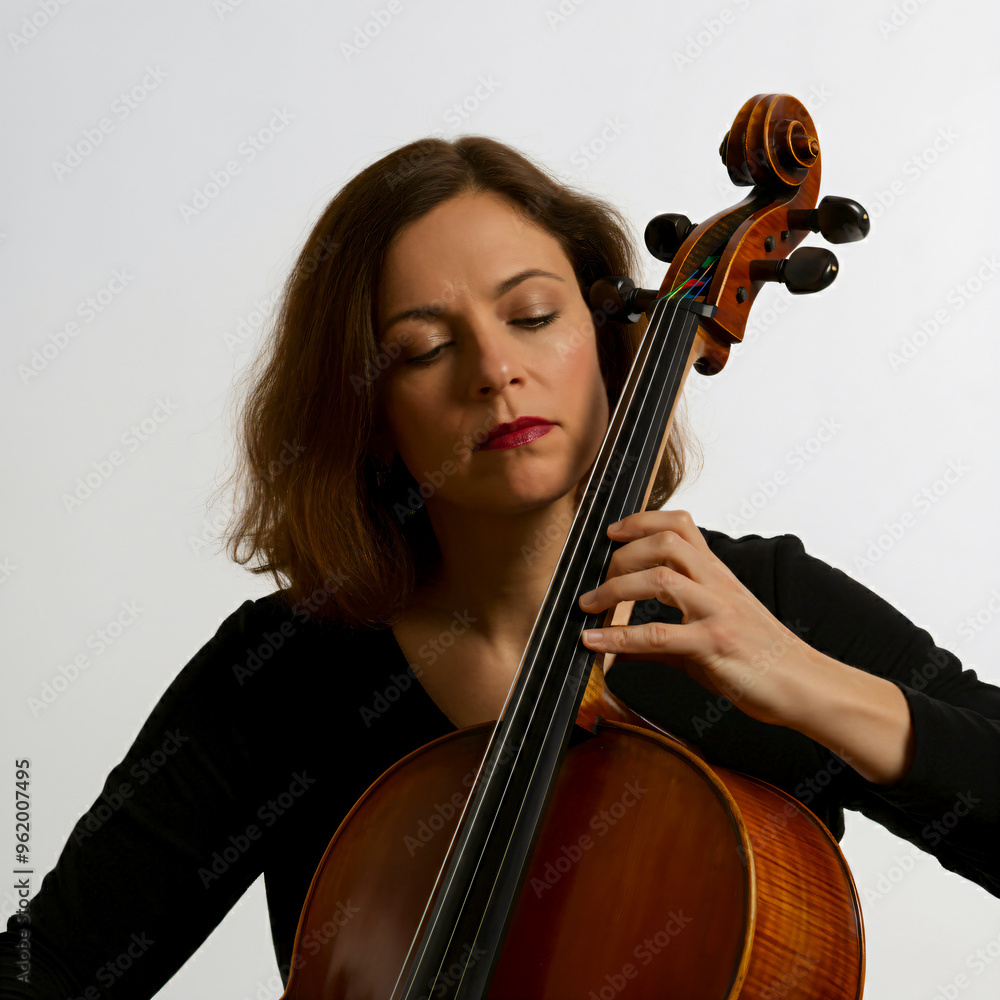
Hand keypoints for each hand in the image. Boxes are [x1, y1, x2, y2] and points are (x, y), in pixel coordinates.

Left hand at [577, 509, 811, 727]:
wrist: (806, 685)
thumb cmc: (761, 658)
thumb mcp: (708, 635)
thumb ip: (662, 637)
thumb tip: (617, 646)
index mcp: (717, 575)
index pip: (681, 525)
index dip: (643, 520)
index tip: (614, 531)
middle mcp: (716, 584)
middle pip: (665, 542)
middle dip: (622, 554)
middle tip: (596, 576)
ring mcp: (717, 611)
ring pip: (660, 578)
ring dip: (614, 589)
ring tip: (588, 605)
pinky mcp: (715, 644)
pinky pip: (658, 635)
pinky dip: (619, 638)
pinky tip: (596, 643)